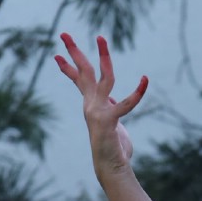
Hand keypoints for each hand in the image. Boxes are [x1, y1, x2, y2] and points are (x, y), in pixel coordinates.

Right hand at [54, 33, 148, 178]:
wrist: (111, 167)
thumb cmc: (114, 148)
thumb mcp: (112, 122)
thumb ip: (112, 108)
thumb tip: (114, 99)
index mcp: (90, 104)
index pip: (77, 80)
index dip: (67, 67)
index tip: (57, 54)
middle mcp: (91, 104)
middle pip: (82, 71)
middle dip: (74, 51)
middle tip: (64, 33)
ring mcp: (98, 111)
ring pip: (102, 77)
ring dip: (103, 57)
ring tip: (101, 38)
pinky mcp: (110, 120)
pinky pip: (126, 103)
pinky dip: (137, 92)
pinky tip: (145, 80)